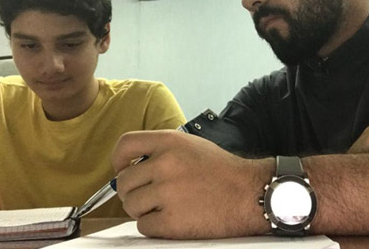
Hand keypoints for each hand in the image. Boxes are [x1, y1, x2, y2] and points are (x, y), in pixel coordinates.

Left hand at [112, 130, 271, 238]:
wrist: (250, 194)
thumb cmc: (223, 171)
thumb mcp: (191, 145)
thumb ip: (162, 150)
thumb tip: (133, 165)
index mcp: (169, 142)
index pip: (125, 146)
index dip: (118, 160)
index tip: (123, 169)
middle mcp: (164, 165)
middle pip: (124, 182)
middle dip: (132, 191)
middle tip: (149, 196)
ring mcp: (166, 194)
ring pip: (131, 206)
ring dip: (142, 210)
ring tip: (164, 207)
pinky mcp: (171, 221)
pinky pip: (144, 226)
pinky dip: (155, 226)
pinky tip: (173, 219)